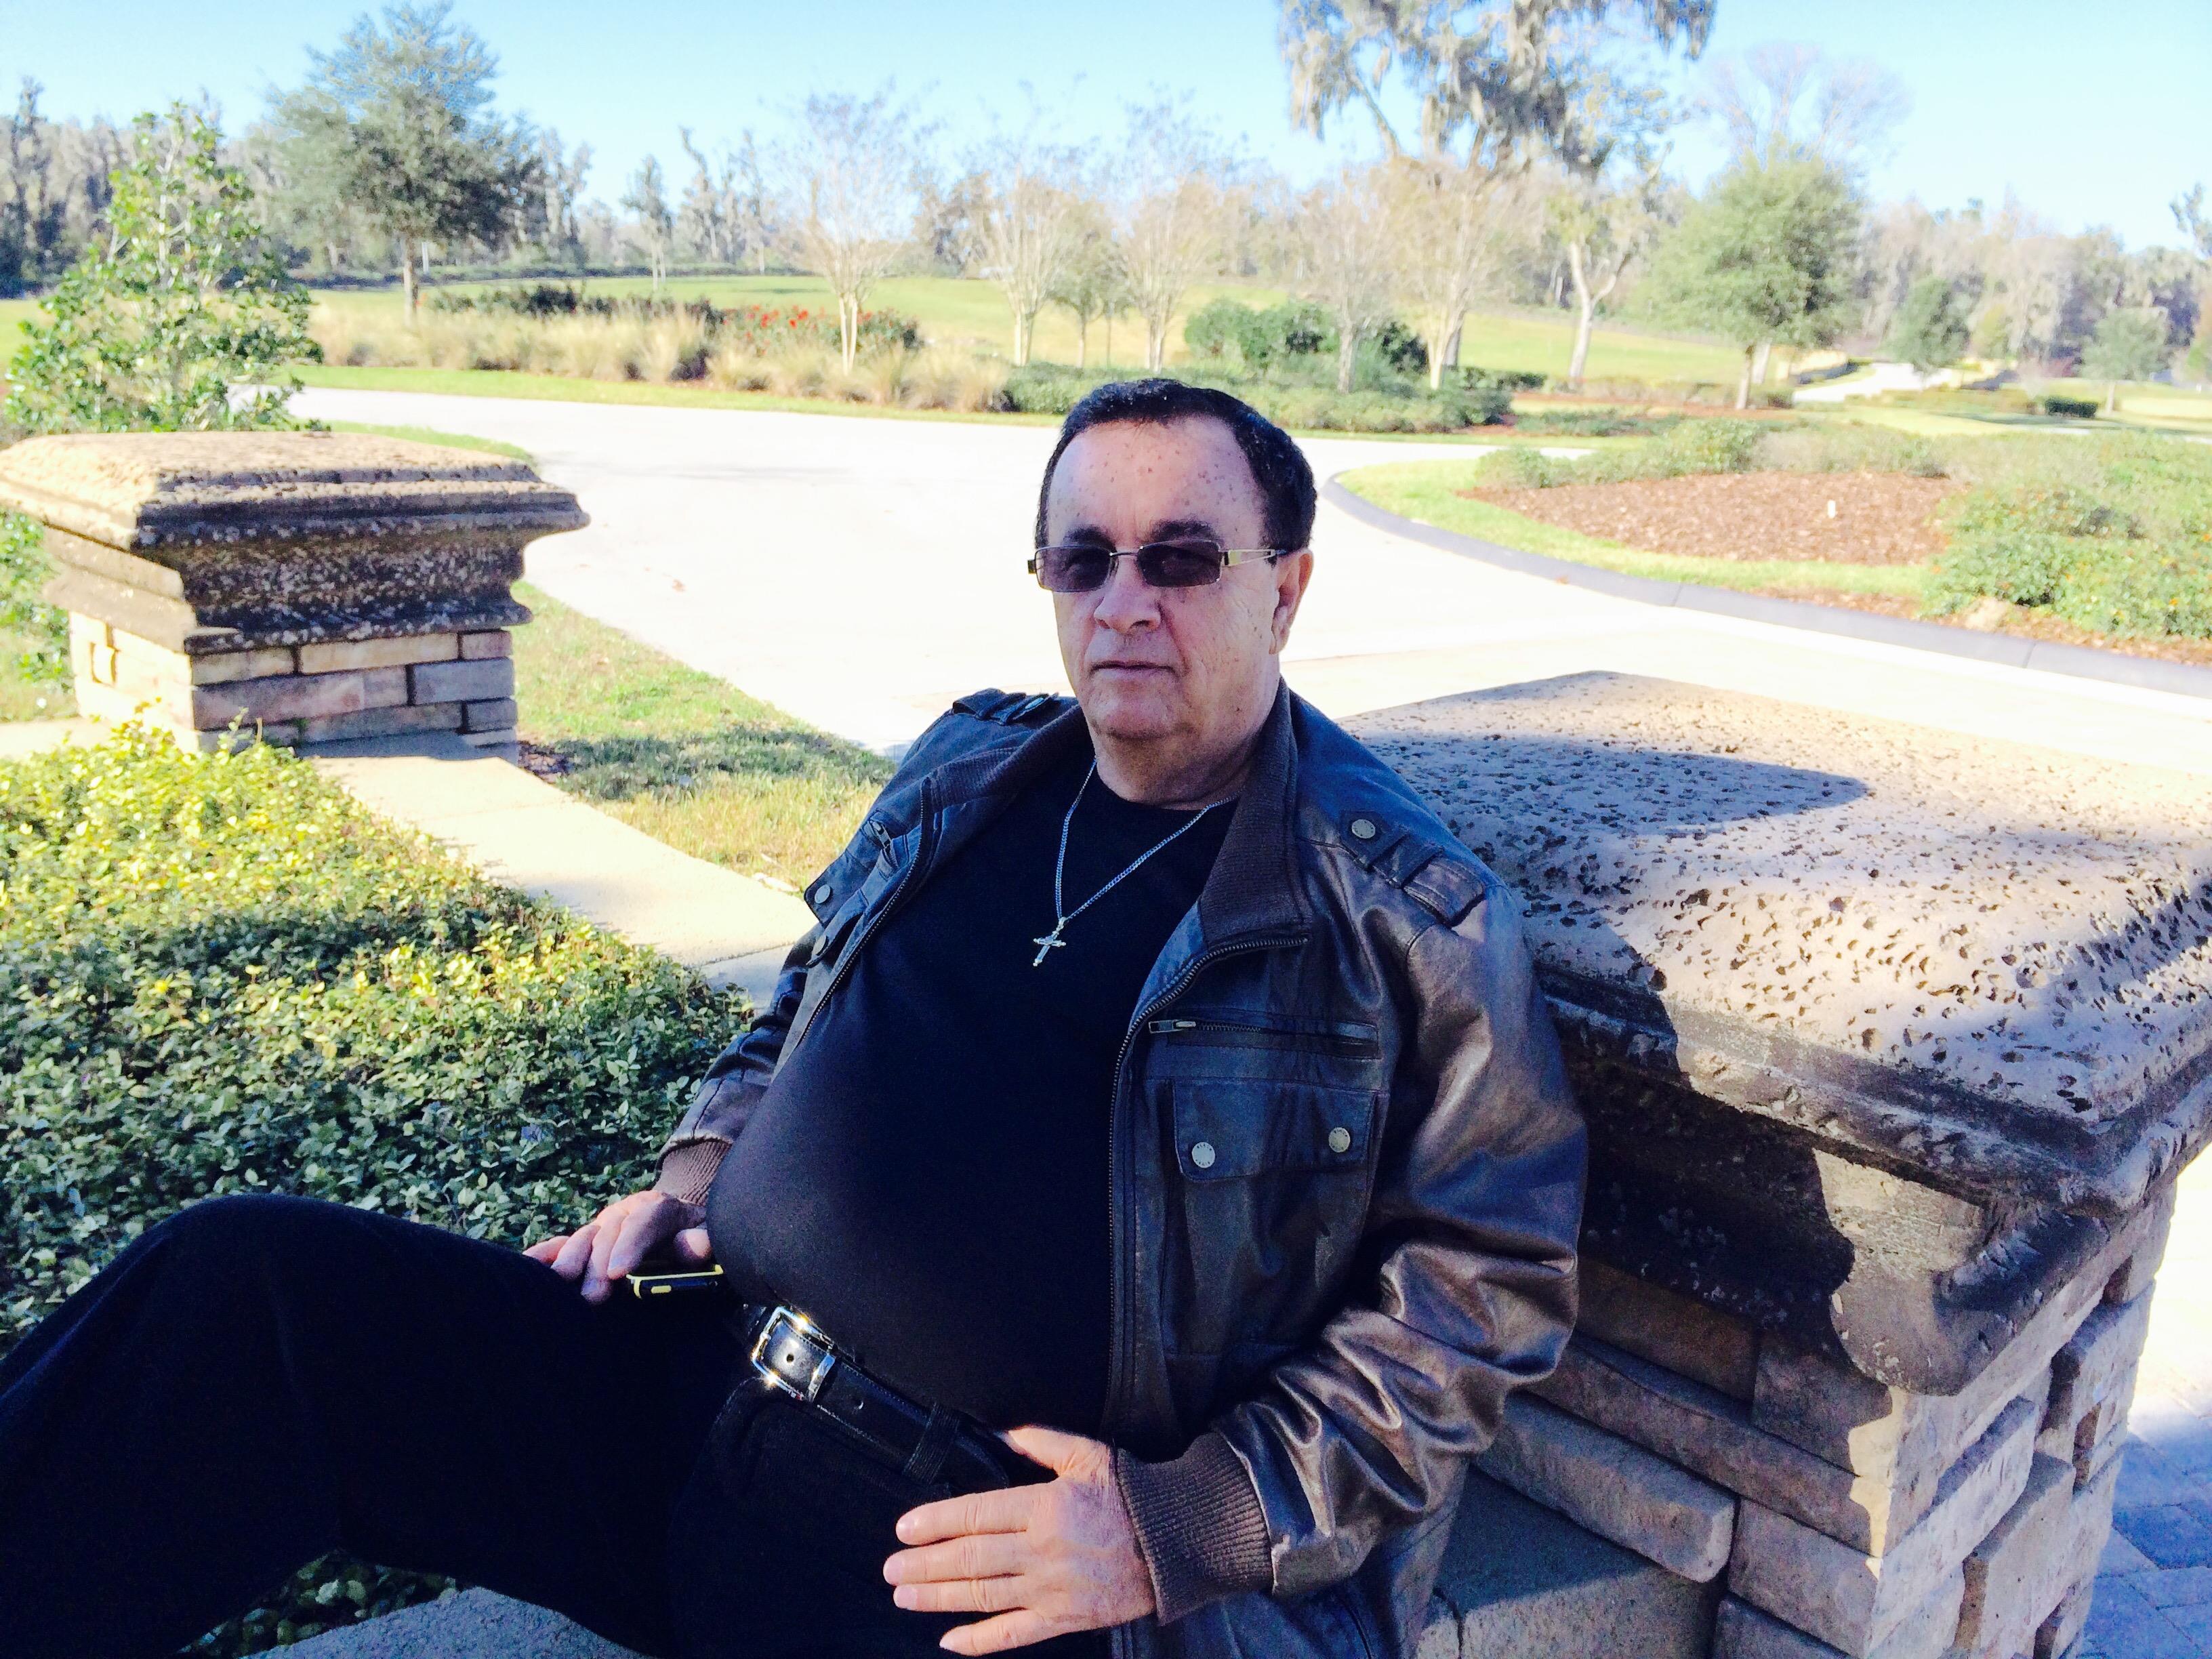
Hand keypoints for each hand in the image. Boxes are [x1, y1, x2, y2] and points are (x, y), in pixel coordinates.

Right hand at [523, 1188, 709, 1302]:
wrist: (681, 1226)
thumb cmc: (697, 1238)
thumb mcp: (711, 1236)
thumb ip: (703, 1241)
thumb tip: (690, 1246)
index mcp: (659, 1209)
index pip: (645, 1222)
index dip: (630, 1246)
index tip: (617, 1273)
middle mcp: (626, 1213)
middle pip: (610, 1234)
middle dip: (599, 1265)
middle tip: (592, 1297)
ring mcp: (604, 1225)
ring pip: (584, 1238)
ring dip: (570, 1260)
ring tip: (560, 1283)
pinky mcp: (588, 1240)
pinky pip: (563, 1243)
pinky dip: (545, 1253)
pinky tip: (526, 1264)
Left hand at [883, 1425, 1154, 1652]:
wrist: (1176, 1541)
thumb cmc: (1130, 1493)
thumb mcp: (1087, 1454)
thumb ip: (1039, 1440)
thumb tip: (998, 1430)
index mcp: (1043, 1507)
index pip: (975, 1514)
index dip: (935, 1522)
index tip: (904, 1529)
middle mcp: (1041, 1550)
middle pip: (969, 1559)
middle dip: (924, 1565)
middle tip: (890, 1570)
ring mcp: (1051, 1589)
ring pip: (982, 1596)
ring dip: (938, 1598)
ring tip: (905, 1597)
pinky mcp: (1064, 1618)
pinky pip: (1014, 1634)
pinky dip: (979, 1641)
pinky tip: (949, 1642)